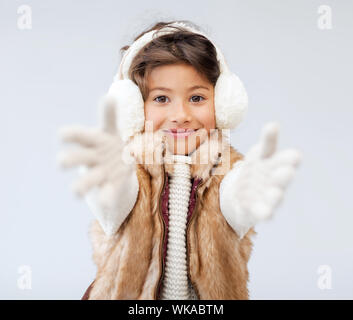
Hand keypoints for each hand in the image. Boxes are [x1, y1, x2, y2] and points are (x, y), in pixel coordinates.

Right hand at [57, 96, 138, 234]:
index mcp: (93, 141)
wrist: (119, 166)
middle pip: (78, 158)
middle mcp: (92, 157)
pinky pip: (107, 193)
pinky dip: (106, 198)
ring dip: (80, 186)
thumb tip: (109, 97)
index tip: (61, 135)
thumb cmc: (110, 143)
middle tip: (61, 162)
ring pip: (86, 181)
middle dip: (69, 160)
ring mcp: (100, 173)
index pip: (80, 136)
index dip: (70, 135)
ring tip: (75, 192)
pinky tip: (105, 201)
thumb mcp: (111, 129)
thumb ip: (109, 115)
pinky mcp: (110, 185)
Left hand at [231, 122, 302, 223]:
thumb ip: (267, 142)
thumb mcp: (258, 155)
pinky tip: (267, 214)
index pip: (274, 153)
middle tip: (288, 170)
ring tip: (276, 192)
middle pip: (279, 177)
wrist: (238, 197)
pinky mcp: (258, 210)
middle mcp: (272, 180)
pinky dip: (265, 213)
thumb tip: (274, 124)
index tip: (290, 150)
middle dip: (283, 174)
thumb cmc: (254, 172)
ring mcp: (266, 196)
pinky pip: (263, 212)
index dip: (280, 151)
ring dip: (275, 195)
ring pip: (273, 196)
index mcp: (271, 163)